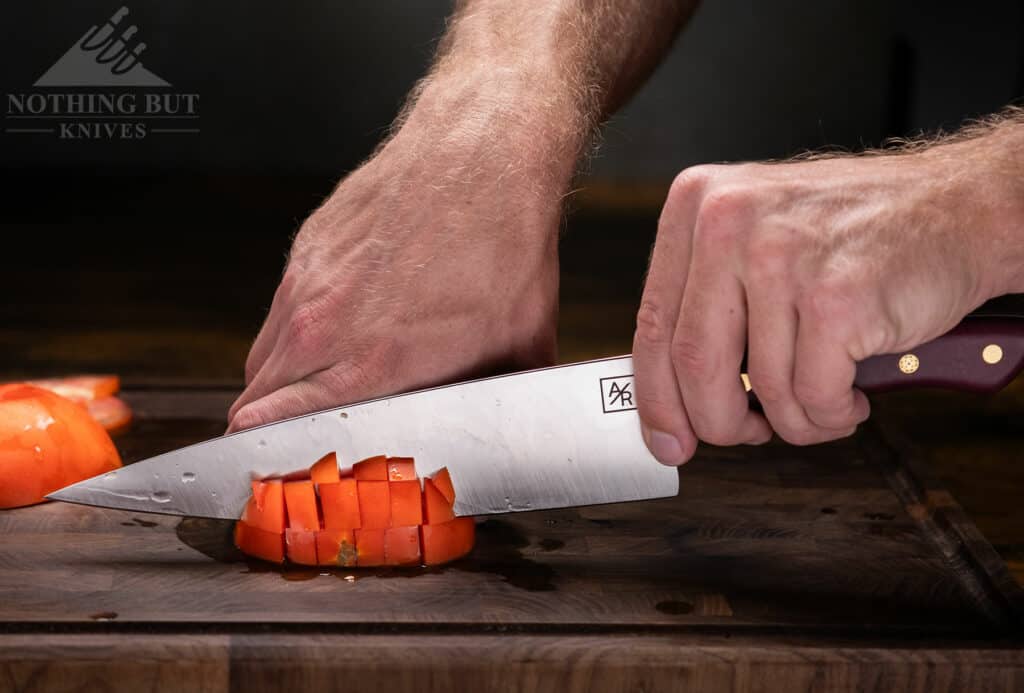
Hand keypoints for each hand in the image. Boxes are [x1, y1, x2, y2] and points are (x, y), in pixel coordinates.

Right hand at [227, 109, 565, 431]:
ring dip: (277, 383)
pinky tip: (330, 331)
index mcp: (373, 363)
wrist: (483, 153)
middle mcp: (325, 324)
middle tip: (287, 448)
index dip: (271, 458)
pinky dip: (293, 330)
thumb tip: (524, 425)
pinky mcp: (308, 245)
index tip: (274, 473)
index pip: (280, 427)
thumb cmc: (504, 245)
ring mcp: (309, 280)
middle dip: (266, 432)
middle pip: (255, 400)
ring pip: (262, 354)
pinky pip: (281, 307)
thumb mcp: (523, 343)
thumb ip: (510, 399)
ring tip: (306, 396)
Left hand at [633, 141, 1020, 463]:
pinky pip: (813, 397)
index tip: (667, 439)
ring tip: (823, 403)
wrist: (957, 207)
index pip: (652, 325)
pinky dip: (832, 417)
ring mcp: (782, 256)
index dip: (657, 400)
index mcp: (697, 204)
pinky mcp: (835, 297)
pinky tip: (852, 396)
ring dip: (793, 422)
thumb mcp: (757, 236)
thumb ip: (707, 301)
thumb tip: (670, 399)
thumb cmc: (856, 234)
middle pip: (693, 364)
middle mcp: (729, 221)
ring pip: (760, 390)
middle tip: (748, 435)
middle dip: (719, 423)